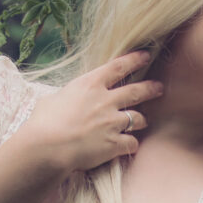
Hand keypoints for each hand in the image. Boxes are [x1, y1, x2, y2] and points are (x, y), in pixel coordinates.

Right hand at [29, 52, 165, 175]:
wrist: (48, 146)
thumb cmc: (43, 123)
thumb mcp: (51, 100)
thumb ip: (65, 98)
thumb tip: (63, 100)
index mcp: (89, 85)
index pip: (118, 67)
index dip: (134, 60)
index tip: (145, 56)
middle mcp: (105, 100)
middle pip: (136, 91)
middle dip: (151, 89)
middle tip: (159, 88)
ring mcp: (112, 122)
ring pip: (138, 118)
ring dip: (142, 120)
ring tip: (143, 121)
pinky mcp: (114, 143)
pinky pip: (132, 143)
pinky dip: (131, 144)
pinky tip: (129, 146)